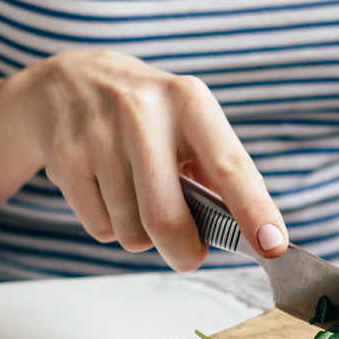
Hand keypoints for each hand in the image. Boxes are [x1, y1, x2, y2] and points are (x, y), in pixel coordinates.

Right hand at [0, 50, 286, 269]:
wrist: (67, 83)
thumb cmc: (147, 116)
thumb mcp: (187, 121)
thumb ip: (216, 172)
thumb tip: (246, 234)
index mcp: (189, 102)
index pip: (229, 167)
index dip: (254, 211)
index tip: (273, 246)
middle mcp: (143, 113)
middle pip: (167, 219)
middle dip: (183, 252)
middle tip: (189, 254)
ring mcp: (99, 135)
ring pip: (131, 232)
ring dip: (141, 234)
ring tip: (137, 196)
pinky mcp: (66, 158)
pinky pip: (99, 228)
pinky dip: (110, 226)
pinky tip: (106, 190)